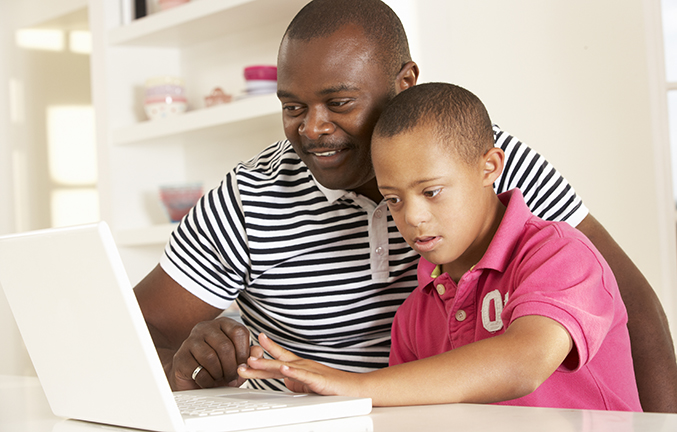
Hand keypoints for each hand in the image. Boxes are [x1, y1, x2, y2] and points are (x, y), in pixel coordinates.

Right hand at [169, 317, 262, 389]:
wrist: (191, 377)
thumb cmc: (218, 367)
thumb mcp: (237, 362)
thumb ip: (250, 356)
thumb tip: (258, 351)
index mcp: (223, 324)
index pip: (239, 332)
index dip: (243, 352)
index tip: (243, 365)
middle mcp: (206, 328)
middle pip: (225, 346)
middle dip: (231, 367)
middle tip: (231, 377)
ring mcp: (190, 341)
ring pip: (211, 358)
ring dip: (219, 374)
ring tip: (220, 378)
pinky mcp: (181, 357)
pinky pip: (198, 370)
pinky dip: (208, 381)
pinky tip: (208, 381)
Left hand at [238, 333, 362, 395]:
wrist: (354, 388)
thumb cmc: (332, 385)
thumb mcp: (307, 383)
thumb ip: (295, 380)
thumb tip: (284, 379)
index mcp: (299, 366)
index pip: (278, 356)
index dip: (264, 351)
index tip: (250, 345)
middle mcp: (302, 365)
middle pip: (276, 362)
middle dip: (258, 361)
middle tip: (241, 360)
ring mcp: (309, 371)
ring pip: (286, 366)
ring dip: (268, 364)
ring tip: (253, 361)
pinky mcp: (318, 379)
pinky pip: (303, 375)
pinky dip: (292, 372)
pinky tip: (283, 369)